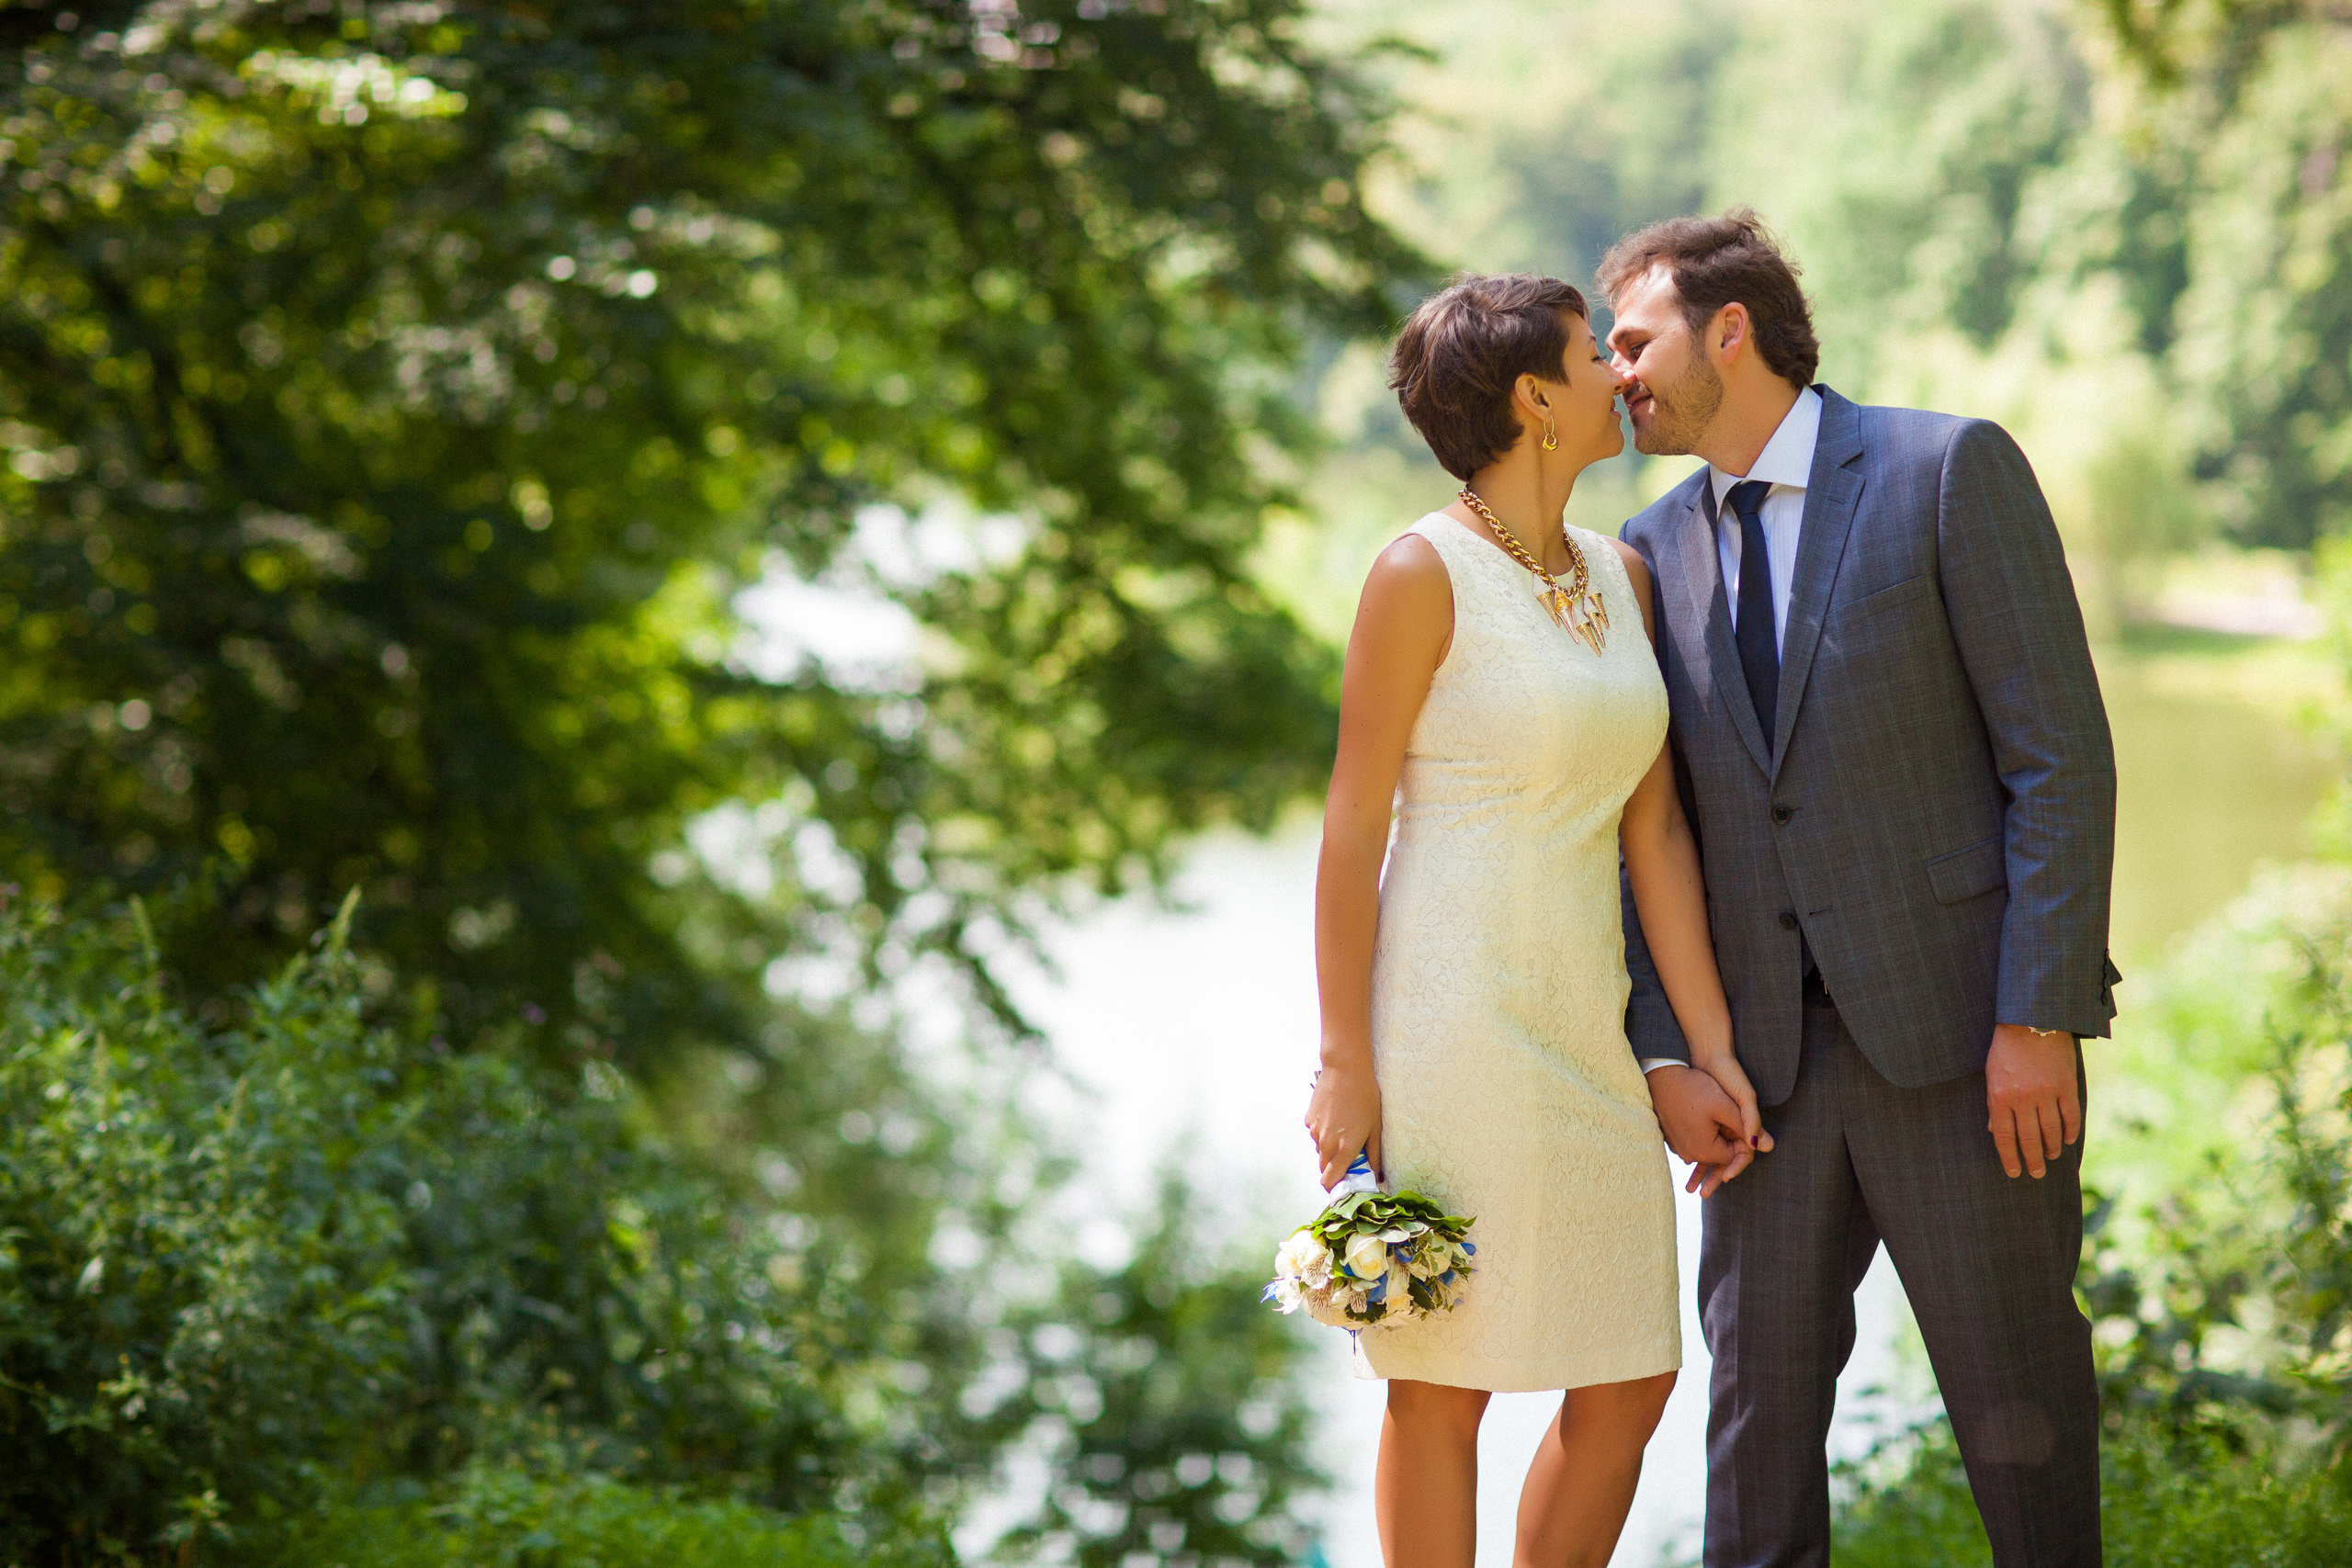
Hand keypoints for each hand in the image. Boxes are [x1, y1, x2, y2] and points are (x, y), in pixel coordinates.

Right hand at [1305, 1058, 1381, 1190]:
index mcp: (1344, 1148)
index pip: (1330, 1181)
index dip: (1335, 1187)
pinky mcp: (1309, 1119)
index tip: (1344, 1185)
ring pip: (1320, 1149)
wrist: (1345, 1068)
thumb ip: (1374, 1155)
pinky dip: (1324, 1132)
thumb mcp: (1375, 1127)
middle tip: (1351, 1154)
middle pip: (1324, 1168)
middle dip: (1335, 1167)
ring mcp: (1315, 1131)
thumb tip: (1378, 1176)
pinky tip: (1336, 1116)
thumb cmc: (1365, 1097)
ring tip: (1345, 1128)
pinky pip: (1316, 1134)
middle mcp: (1326, 1143)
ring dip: (1330, 1147)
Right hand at [1648, 1064, 1765, 1197]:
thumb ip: (1747, 1127)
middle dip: (1729, 1145)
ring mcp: (1678, 1148)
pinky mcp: (1672, 1139)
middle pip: (1719, 1156)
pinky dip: (1699, 1138)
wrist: (1661, 1075)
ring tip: (1717, 1126)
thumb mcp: (1725, 1106)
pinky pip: (1692, 1143)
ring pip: (1705, 1149)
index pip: (1734, 1156)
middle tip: (1733, 1126)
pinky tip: (1701, 1124)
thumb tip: (1769, 1147)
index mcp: (1705, 1150)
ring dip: (1714, 1142)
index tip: (1747, 1129)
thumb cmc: (1694, 1088)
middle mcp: (1690, 1155)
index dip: (1744, 1144)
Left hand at [1986, 1023, 2080, 1178]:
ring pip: (2051, 1131)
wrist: (2032, 1020)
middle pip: (2029, 1139)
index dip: (2009, 1158)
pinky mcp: (2066, 1085)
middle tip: (2036, 1174)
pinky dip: (2070, 1131)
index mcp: (2000, 1097)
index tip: (2014, 1172)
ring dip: (2052, 1148)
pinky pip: (2070, 1116)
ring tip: (2052, 1156)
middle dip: (2033, 1160)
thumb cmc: (2006, 1049)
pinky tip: (2068, 1139)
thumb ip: (1995, 1104)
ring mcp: (2046, 1093)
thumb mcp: (1991, 1075)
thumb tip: (1995, 1132)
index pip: (2004, 1138)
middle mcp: (2023, 1099)